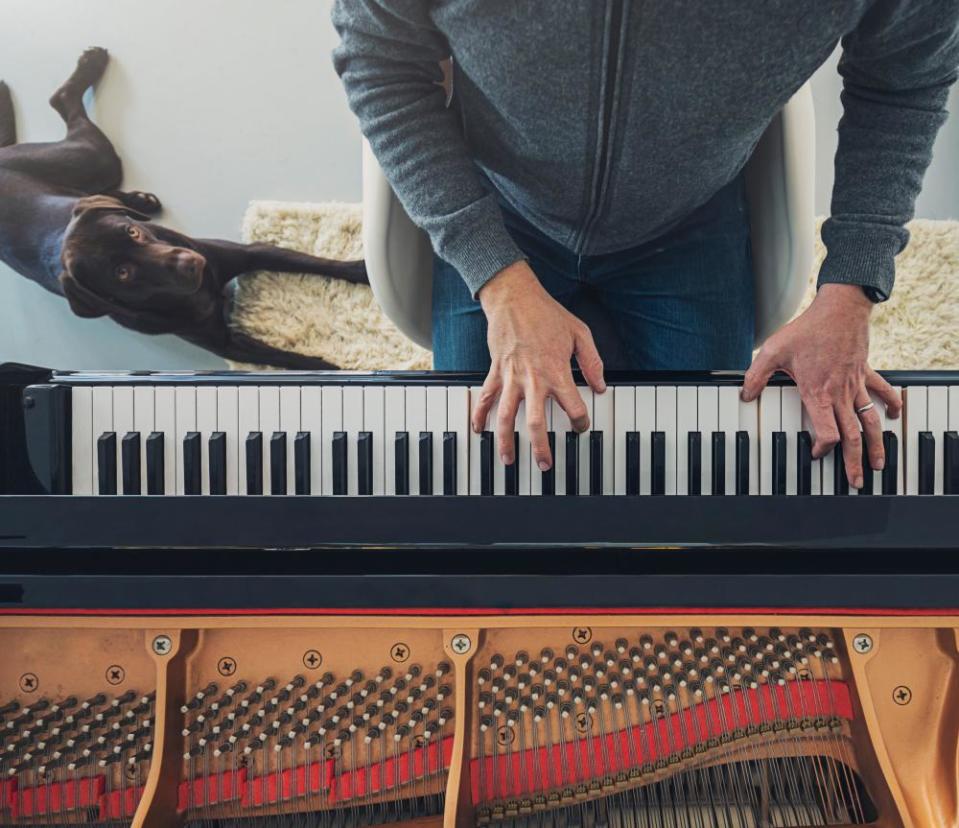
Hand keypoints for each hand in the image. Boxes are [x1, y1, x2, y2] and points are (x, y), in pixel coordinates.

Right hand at [471, 260, 605, 469]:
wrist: (514, 298)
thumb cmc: (547, 314)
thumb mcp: (580, 333)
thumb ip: (592, 362)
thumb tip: (600, 385)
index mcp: (556, 372)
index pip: (573, 407)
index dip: (581, 422)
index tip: (581, 427)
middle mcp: (533, 379)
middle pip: (536, 423)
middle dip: (540, 447)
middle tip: (544, 464)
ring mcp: (511, 377)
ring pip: (506, 417)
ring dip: (506, 441)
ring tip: (508, 459)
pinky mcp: (495, 371)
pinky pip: (486, 397)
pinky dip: (480, 415)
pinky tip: (479, 430)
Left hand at [742, 283, 900, 487]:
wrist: (839, 308)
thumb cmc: (807, 329)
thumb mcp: (772, 351)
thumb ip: (756, 376)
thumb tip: (744, 394)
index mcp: (817, 393)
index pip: (828, 432)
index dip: (823, 448)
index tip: (815, 454)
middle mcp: (839, 393)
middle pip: (852, 435)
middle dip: (854, 460)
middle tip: (857, 481)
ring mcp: (855, 384)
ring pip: (870, 420)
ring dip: (876, 444)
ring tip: (878, 463)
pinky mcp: (865, 372)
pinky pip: (882, 392)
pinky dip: (891, 405)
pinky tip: (894, 417)